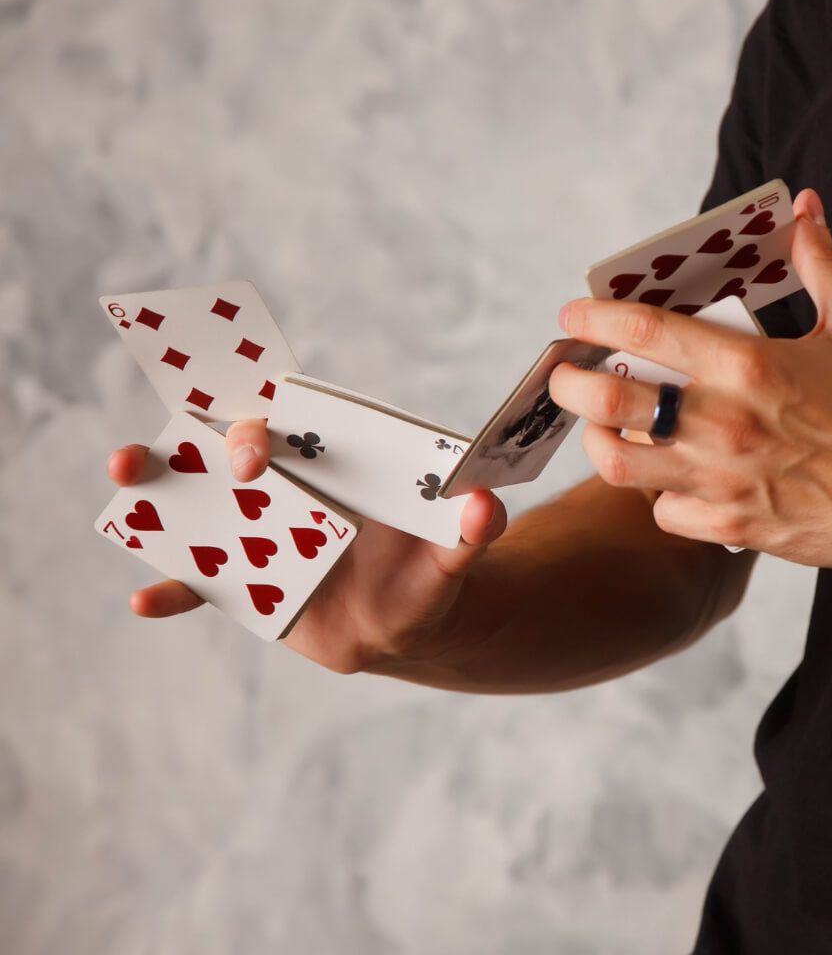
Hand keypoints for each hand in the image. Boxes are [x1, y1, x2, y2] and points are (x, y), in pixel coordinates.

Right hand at [105, 420, 508, 672]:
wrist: (408, 625)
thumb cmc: (427, 573)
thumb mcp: (452, 557)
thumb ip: (469, 530)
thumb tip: (484, 507)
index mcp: (330, 465)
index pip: (287, 429)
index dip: (260, 429)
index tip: (254, 456)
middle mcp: (282, 486)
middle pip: (221, 451)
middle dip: (182, 443)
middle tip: (146, 457)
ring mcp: (254, 532)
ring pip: (191, 503)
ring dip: (149, 490)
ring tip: (123, 481)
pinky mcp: (240, 584)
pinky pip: (196, 584)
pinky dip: (169, 589)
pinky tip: (143, 601)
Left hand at [548, 188, 831, 572]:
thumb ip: (823, 263)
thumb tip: (806, 211)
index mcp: (748, 365)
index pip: (642, 329)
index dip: (594, 316)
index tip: (573, 314)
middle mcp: (724, 423)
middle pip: (606, 398)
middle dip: (572, 381)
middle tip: (568, 373)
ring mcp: (723, 480)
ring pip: (618, 462)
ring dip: (599, 438)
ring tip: (602, 423)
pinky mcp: (730, 527)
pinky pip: (663, 511)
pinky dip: (656, 492)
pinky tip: (667, 474)